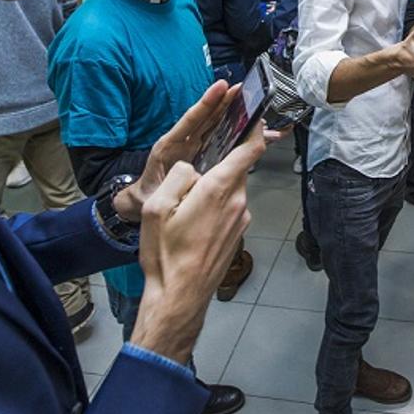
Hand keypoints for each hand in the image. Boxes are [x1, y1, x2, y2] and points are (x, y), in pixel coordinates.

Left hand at [115, 79, 235, 220]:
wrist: (142, 201)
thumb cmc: (148, 195)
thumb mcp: (155, 191)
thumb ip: (166, 185)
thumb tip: (182, 178)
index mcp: (169, 147)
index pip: (191, 120)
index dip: (207, 104)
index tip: (221, 88)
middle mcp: (181, 142)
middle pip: (206, 118)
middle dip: (223, 102)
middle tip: (241, 89)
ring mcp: (190, 146)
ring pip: (212, 124)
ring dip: (229, 111)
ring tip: (246, 99)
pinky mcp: (198, 152)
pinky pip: (215, 137)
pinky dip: (230, 129)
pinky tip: (244, 124)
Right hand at [129, 125, 260, 362]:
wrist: (180, 296)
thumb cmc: (166, 254)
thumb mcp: (156, 207)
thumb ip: (179, 176)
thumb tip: (193, 168)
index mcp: (218, 189)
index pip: (250, 150)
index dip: (255, 130)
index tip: (256, 116)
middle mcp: (237, 201)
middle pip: (237, 168)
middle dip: (222, 161)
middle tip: (199, 165)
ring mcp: (241, 219)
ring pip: (232, 188)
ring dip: (216, 187)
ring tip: (187, 203)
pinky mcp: (238, 232)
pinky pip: (230, 207)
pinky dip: (217, 205)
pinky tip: (195, 221)